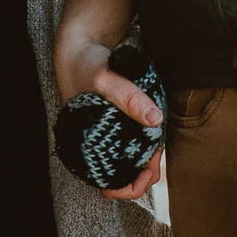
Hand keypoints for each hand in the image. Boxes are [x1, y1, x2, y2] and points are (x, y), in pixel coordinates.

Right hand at [53, 40, 166, 193]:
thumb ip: (129, 98)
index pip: (111, 187)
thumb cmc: (85, 66)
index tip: (150, 170)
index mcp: (86, 148)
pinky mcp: (115, 125)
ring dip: (147, 155)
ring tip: (157, 136)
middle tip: (158, 148)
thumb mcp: (105, 78)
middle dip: (146, 169)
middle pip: (127, 176)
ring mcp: (107, 137)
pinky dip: (145, 141)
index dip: (133, 186)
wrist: (78, 49)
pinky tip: (152, 127)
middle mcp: (97, 148)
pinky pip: (132, 143)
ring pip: (132, 160)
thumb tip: (155, 120)